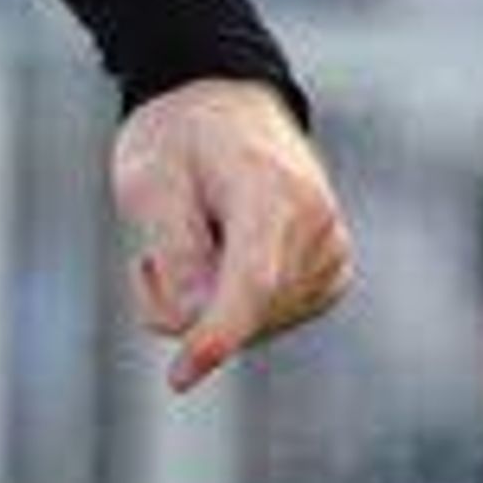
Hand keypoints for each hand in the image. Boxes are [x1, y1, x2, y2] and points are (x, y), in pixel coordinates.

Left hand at [112, 76, 353, 394]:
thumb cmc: (180, 139)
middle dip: (184, 304)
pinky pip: (269, 320)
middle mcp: (317, 226)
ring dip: (207, 302)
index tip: (180, 377)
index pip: (249, 283)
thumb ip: (173, 248)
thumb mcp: (149, 178)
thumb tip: (196, 320)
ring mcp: (332, 254)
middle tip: (151, 256)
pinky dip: (232, 305)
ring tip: (194, 239)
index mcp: (271, 192)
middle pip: (243, 313)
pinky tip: (222, 258)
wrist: (226, 105)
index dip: (215, 335)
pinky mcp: (331, 277)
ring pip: (254, 325)